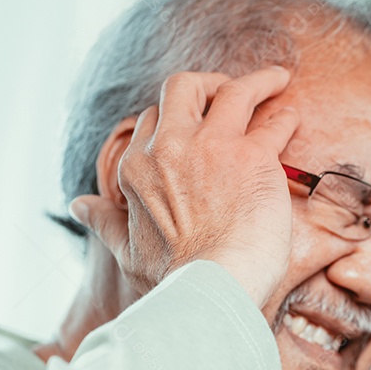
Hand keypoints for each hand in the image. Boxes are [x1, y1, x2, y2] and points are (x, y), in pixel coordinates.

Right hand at [69, 68, 298, 305]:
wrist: (210, 289)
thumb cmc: (170, 280)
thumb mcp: (125, 250)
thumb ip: (105, 222)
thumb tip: (78, 206)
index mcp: (138, 168)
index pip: (154, 120)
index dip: (175, 118)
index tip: (194, 126)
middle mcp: (170, 147)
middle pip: (185, 87)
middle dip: (208, 83)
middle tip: (230, 91)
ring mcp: (213, 147)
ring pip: (234, 92)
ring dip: (258, 83)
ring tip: (277, 80)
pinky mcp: (254, 157)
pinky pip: (274, 124)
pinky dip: (285, 117)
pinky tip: (292, 118)